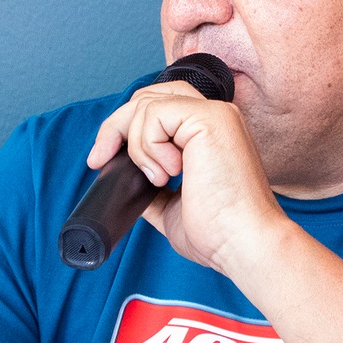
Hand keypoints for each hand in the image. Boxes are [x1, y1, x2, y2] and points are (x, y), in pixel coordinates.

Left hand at [86, 79, 290, 274]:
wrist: (243, 245)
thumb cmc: (219, 233)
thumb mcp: (172, 207)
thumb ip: (151, 190)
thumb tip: (125, 184)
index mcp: (209, 134)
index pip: (158, 106)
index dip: (125, 127)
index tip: (104, 160)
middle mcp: (214, 117)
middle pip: (148, 96)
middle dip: (115, 127)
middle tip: (100, 159)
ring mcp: (214, 114)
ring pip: (146, 105)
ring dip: (137, 146)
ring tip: (159, 179)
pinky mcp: (209, 119)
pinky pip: (154, 114)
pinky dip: (148, 145)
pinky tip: (169, 173)